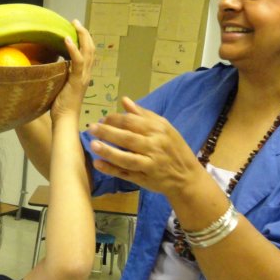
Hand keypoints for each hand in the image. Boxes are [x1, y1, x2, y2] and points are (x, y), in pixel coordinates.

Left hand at [50, 20, 93, 123]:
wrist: (65, 120)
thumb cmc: (61, 107)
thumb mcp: (60, 86)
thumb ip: (60, 75)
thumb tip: (50, 66)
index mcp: (84, 75)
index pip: (88, 53)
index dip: (84, 40)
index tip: (76, 29)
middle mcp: (87, 74)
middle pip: (91, 48)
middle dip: (84, 33)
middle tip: (76, 22)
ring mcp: (83, 77)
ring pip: (88, 52)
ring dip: (82, 36)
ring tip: (74, 25)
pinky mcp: (77, 81)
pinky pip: (78, 62)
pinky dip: (73, 49)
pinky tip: (67, 39)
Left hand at [88, 97, 207, 198]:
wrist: (187, 177)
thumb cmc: (174, 149)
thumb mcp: (164, 128)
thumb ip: (144, 115)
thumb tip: (125, 100)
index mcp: (158, 130)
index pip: (132, 121)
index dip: (114, 119)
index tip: (102, 119)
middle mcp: (154, 146)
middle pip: (128, 137)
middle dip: (108, 132)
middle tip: (91, 128)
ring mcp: (150, 164)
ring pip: (127, 158)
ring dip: (109, 151)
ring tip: (93, 145)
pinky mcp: (145, 179)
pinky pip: (126, 174)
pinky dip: (112, 169)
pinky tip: (98, 164)